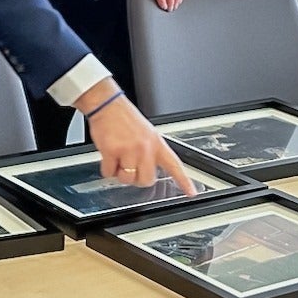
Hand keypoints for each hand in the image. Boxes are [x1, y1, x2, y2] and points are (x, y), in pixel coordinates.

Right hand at [78, 79, 196, 193]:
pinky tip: (108, 155)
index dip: (183, 181)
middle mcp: (145, 148)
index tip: (191, 192)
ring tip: (118, 158)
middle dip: (136, 178)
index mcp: (156, 143)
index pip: (174, 165)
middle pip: (146, 180)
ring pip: (127, 179)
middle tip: (130, 167)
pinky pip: (109, 173)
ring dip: (120, 173)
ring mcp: (129, 150)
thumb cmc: (124, 117)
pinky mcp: (112, 151)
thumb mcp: (146, 132)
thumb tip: (147, 170)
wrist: (107, 104)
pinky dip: (107, 168)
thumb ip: (150, 151)